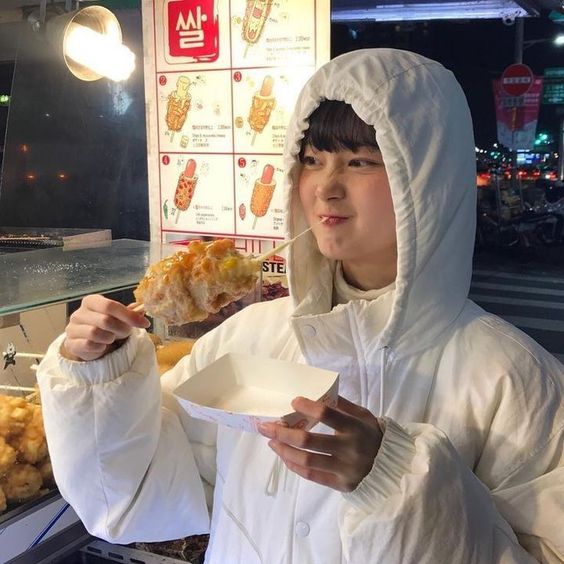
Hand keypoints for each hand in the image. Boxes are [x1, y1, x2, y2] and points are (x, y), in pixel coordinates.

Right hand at [62, 295, 149, 360]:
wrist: (89, 344)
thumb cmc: (105, 327)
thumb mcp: (119, 317)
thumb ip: (130, 312)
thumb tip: (141, 308)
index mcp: (91, 301)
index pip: (110, 305)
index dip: (128, 315)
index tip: (144, 324)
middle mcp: (79, 313)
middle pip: (105, 320)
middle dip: (120, 329)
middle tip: (124, 333)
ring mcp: (72, 328)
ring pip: (95, 333)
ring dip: (109, 338)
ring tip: (111, 339)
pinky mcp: (71, 343)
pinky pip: (89, 345)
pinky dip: (100, 347)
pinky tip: (102, 346)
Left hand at [258, 396, 382, 491]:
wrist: (391, 467)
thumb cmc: (372, 435)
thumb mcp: (363, 415)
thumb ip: (342, 405)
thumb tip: (317, 393)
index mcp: (354, 427)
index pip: (326, 414)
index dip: (307, 407)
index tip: (293, 401)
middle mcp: (349, 448)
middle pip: (309, 441)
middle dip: (283, 433)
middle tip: (266, 427)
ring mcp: (344, 468)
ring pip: (307, 460)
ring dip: (284, 450)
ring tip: (271, 442)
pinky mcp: (340, 484)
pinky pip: (312, 476)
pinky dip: (295, 466)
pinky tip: (284, 457)